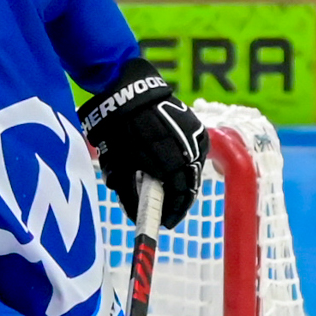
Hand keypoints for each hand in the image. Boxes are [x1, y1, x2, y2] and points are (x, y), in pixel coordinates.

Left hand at [77, 58, 204, 229]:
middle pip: (189, 185)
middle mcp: (190, 152)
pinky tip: (172, 168)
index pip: (179, 197)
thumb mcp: (119, 165)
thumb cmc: (120, 130)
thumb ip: (128, 193)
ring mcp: (196, 138)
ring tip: (167, 189)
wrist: (129, 93)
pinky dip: (185, 164)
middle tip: (165, 209)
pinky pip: (195, 154)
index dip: (172, 213)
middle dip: (177, 200)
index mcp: (172, 163)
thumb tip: (134, 215)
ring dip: (182, 181)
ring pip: (194, 170)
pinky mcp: (197, 128)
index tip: (164, 223)